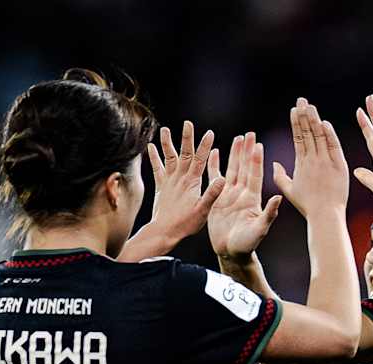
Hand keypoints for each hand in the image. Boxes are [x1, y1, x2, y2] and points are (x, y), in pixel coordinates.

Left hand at [146, 121, 224, 241]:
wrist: (164, 231)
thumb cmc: (186, 224)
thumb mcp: (203, 211)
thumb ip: (212, 194)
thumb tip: (223, 178)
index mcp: (192, 182)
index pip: (200, 160)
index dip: (205, 146)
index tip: (209, 133)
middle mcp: (180, 178)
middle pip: (184, 154)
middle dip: (187, 138)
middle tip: (188, 123)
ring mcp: (169, 181)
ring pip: (169, 158)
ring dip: (167, 143)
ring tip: (164, 129)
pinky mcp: (161, 187)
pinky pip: (157, 169)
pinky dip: (154, 157)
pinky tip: (150, 147)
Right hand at [207, 132, 281, 260]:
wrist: (231, 252)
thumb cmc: (248, 244)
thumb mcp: (260, 229)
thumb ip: (269, 213)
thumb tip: (279, 198)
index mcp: (252, 198)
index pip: (254, 174)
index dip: (255, 159)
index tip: (257, 144)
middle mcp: (241, 193)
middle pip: (244, 167)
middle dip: (246, 151)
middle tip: (249, 134)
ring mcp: (229, 195)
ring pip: (231, 169)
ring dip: (234, 154)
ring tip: (237, 138)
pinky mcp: (216, 199)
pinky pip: (214, 179)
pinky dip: (214, 165)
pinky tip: (215, 152)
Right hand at [271, 98, 348, 218]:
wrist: (325, 214)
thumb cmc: (307, 206)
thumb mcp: (289, 191)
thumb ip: (280, 176)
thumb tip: (274, 163)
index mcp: (301, 164)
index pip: (298, 138)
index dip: (296, 123)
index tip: (294, 110)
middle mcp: (313, 160)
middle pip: (307, 133)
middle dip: (304, 115)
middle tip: (302, 100)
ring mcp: (326, 162)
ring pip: (319, 136)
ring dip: (315, 120)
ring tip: (311, 106)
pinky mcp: (339, 166)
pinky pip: (334, 147)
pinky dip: (329, 135)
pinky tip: (324, 123)